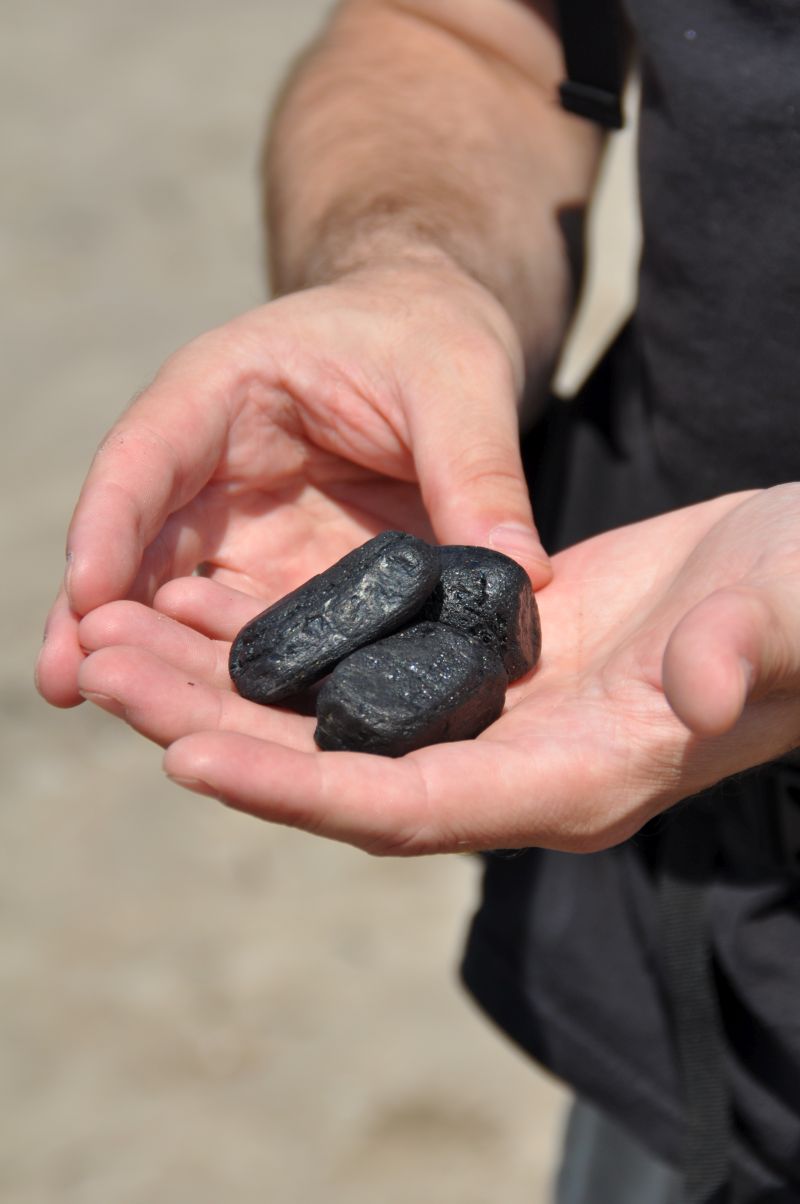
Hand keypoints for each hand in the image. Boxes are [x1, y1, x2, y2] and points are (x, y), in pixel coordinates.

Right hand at [36, 259, 551, 707]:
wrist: (434, 345)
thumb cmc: (428, 338)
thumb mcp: (458, 387)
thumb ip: (476, 474)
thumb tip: (521, 577)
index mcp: (222, 393)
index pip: (145, 457)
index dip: (110, 524)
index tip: (90, 596)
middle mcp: (213, 470)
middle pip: (139, 541)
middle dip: (103, 613)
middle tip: (70, 685)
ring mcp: (242, 530)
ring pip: (178, 598)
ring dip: (152, 656)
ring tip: (125, 716)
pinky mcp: (281, 577)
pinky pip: (248, 629)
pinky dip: (231, 674)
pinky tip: (221, 728)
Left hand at [72, 485, 799, 853]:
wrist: (796, 578)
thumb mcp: (782, 611)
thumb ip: (741, 652)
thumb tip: (694, 685)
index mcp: (574, 781)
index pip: (410, 808)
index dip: (298, 792)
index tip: (186, 756)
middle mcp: (516, 770)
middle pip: (336, 775)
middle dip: (219, 732)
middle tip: (103, 671)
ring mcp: (495, 723)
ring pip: (331, 724)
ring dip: (225, 687)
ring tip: (120, 638)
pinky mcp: (486, 669)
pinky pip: (362, 671)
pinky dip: (286, 646)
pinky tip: (213, 606)